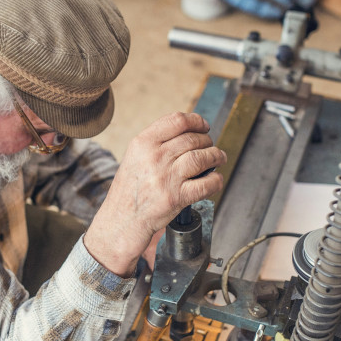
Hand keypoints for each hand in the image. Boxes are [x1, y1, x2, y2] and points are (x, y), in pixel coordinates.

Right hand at [84, 112, 225, 275]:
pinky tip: (215, 180)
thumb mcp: (134, 157)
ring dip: (216, 157)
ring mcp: (166, 177)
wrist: (122, 219)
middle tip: (210, 147)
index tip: (204, 126)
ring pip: (202, 158)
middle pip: (193, 139)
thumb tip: (188, 133)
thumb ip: (157, 143)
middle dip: (207, 141)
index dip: (196, 122)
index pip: (177, 121)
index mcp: (143, 143)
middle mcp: (155, 157)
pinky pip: (206, 184)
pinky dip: (216, 180)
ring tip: (218, 158)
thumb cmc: (130, 190)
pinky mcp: (176, 197)